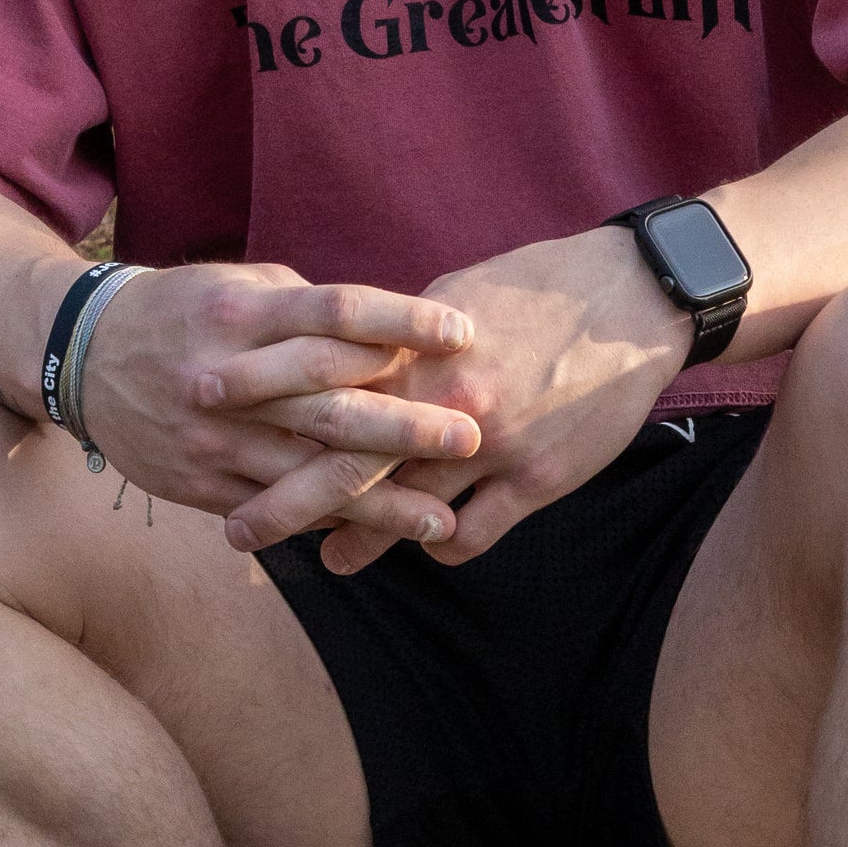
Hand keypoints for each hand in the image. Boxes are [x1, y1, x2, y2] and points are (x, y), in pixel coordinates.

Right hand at [77, 261, 483, 547]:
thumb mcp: (238, 285)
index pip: (336, 313)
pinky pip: (271, 509)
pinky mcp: (199, 483)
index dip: (402, 323)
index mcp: (244, 312)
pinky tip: (373, 540)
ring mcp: (212, 437)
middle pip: (328, 401)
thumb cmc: (183, 311)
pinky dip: (324, 525)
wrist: (81, 355)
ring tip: (439, 520)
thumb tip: (383, 332)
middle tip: (470, 436)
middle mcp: (229, 376)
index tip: (463, 335)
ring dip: (376, 501)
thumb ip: (306, 308)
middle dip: (404, 425)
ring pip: (305, 475)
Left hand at [221, 226, 691, 572]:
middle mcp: (442, 399)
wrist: (636, 297)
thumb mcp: (457, 295)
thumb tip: (349, 348)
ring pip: (406, 512)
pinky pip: (473, 534)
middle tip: (237, 529)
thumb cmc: (543, 284)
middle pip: (346, 463)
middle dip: (285, 502)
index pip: (322, 388)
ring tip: (328, 562)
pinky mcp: (537, 477)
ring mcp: (490, 445)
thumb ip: (399, 334)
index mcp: (415, 347)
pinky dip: (443, 546)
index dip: (262, 410)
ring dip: (360, 542)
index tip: (211, 424)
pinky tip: (430, 547)